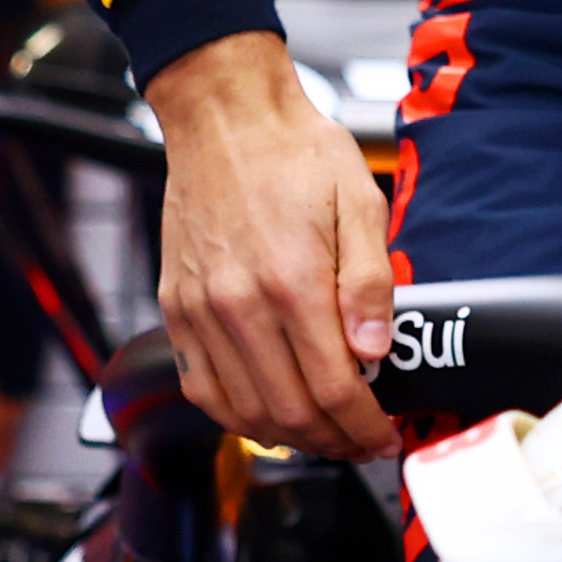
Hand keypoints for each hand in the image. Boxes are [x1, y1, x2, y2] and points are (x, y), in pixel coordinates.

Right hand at [140, 32, 396, 457]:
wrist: (225, 118)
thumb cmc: (295, 153)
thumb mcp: (358, 202)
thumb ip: (369, 283)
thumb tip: (373, 352)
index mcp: (292, 280)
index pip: (335, 389)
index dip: (365, 427)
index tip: (385, 437)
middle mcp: (239, 305)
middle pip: (290, 414)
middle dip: (335, 442)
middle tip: (363, 442)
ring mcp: (201, 311)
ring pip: (243, 412)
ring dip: (289, 439)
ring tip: (324, 435)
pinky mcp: (176, 308)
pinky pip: (201, 388)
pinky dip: (236, 416)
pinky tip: (267, 414)